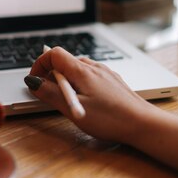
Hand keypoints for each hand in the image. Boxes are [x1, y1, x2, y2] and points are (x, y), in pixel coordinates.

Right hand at [25, 47, 159, 143]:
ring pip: (78, 68)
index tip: (35, 80)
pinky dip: (80, 83)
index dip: (40, 64)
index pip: (54, 53)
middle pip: (65, 61)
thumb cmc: (111, 119)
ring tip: (68, 99)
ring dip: (66, 79)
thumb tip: (34, 82)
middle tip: (48, 94)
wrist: (143, 124)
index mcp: (82, 71)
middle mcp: (94, 67)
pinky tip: (86, 100)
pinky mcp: (113, 82)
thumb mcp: (75, 109)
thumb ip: (51, 94)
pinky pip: (90, 76)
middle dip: (52, 74)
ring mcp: (105, 73)